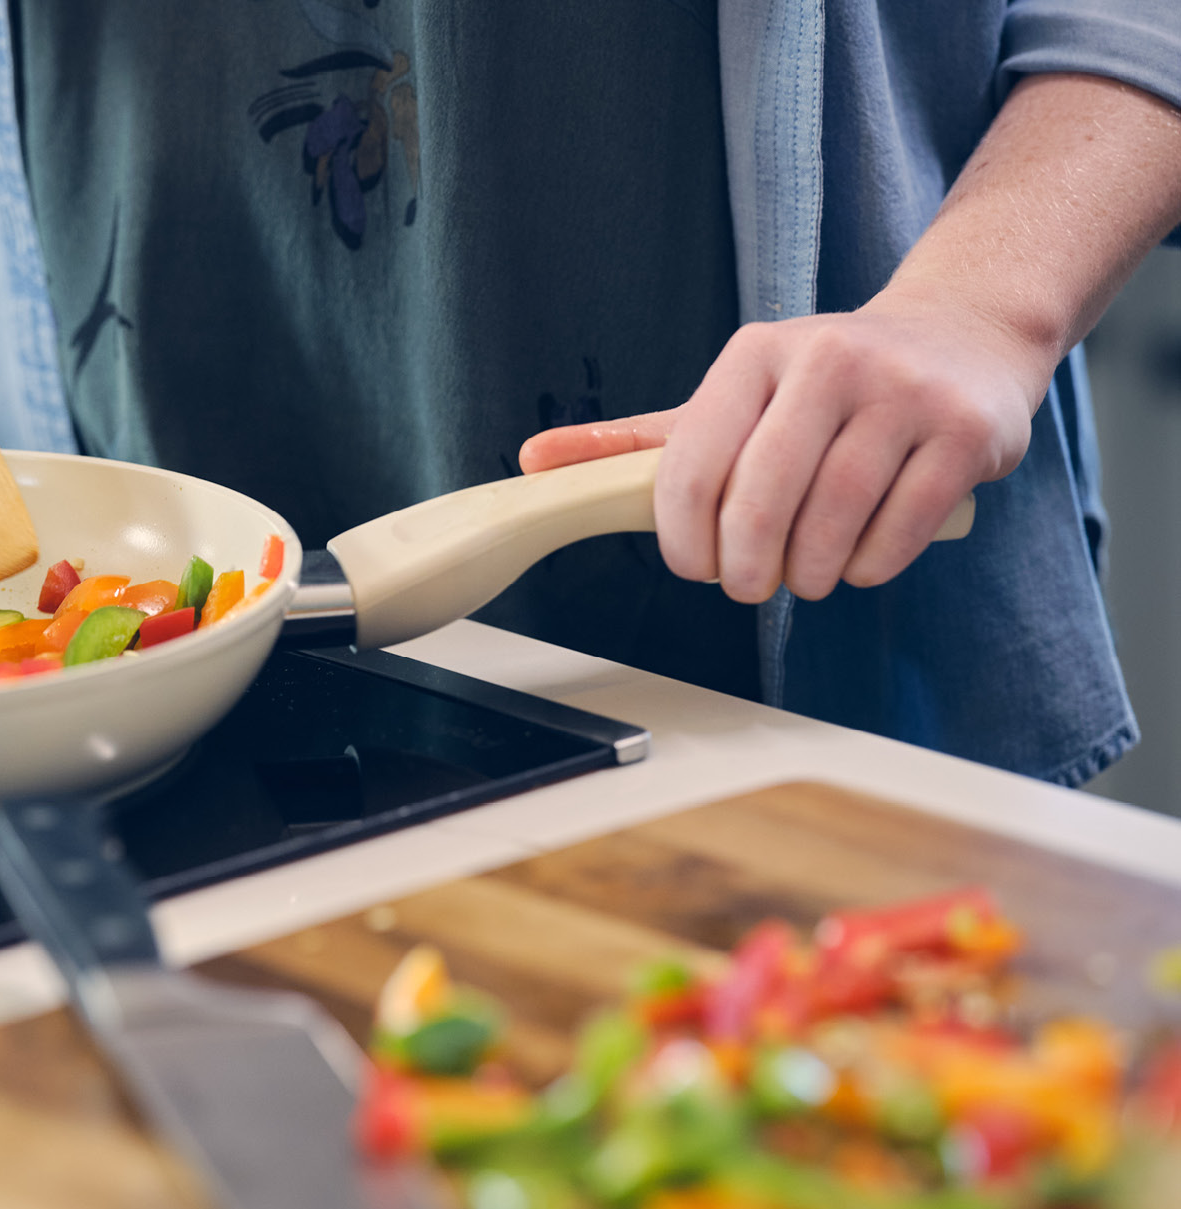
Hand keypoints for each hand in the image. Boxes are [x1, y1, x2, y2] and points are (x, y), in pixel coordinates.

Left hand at [520, 290, 1044, 602]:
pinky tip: (859, 562)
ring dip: (810, 573)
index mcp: (754, 356)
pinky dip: (870, 566)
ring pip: (833, 520)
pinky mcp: (964, 431)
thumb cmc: (822, 385)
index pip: (692, 468)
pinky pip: (900, 529)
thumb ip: (635, 440)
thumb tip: (531, 461)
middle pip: (761, 502)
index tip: (696, 567)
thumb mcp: (727, 398)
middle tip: (751, 586)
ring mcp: (903, 393)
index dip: (684, 540)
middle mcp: (829, 362)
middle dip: (746, 568)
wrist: (961, 336)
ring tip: (806, 575)